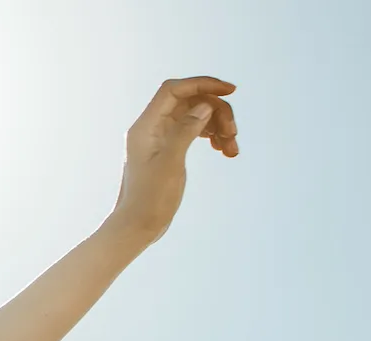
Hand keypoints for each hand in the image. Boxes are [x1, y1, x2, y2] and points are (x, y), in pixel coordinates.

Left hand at [105, 76, 238, 245]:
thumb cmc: (149, 198)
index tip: (230, 91)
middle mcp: (151, 128)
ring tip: (231, 147)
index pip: (174, 90)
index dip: (202, 84)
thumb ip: (186, 131)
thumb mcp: (170, 162)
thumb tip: (204, 105)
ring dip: (218, 126)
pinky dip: (212, 137)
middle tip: (233, 133)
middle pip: (190, 102)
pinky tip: (225, 150)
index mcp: (145, 126)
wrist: (137, 226)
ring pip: (196, 117)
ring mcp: (161, 138)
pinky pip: (195, 132)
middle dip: (216, 111)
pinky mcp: (169, 150)